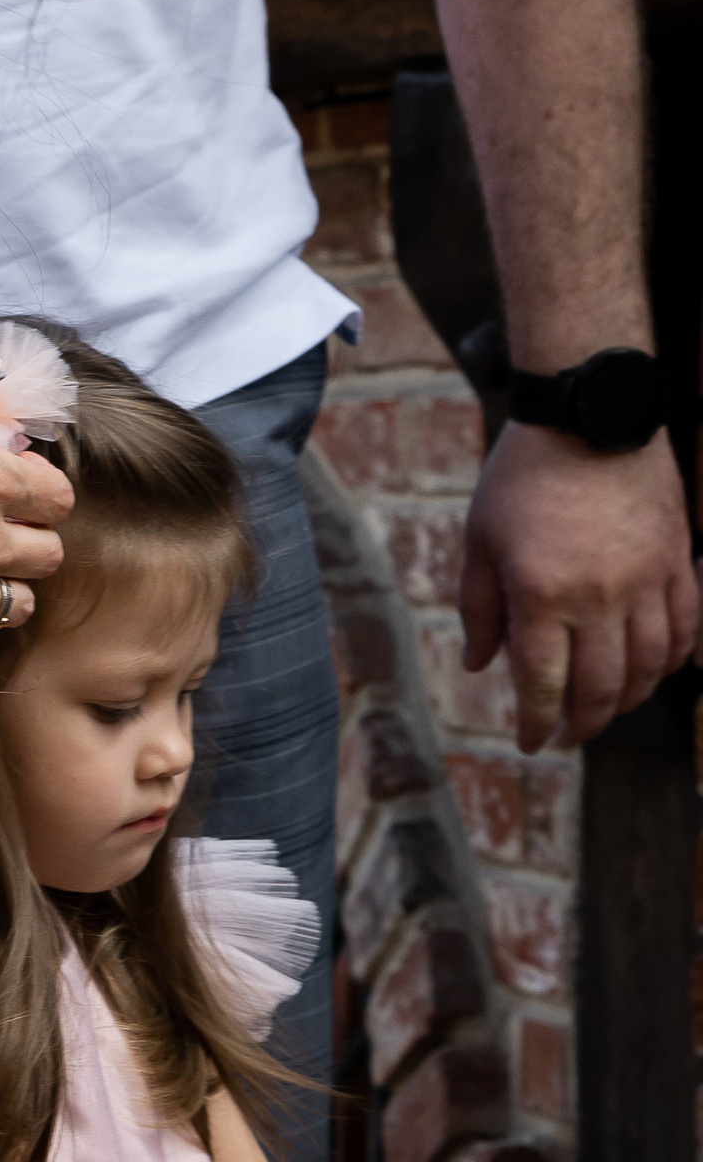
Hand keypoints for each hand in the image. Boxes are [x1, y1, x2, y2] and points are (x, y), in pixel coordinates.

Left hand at [459, 425, 697, 752]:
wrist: (591, 417)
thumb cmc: (522, 479)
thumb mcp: (480, 543)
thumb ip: (480, 610)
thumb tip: (481, 666)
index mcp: (542, 596)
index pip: (542, 684)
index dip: (537, 723)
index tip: (533, 744)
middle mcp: (600, 597)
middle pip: (600, 686)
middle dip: (583, 722)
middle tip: (570, 735)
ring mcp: (648, 580)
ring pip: (649, 666)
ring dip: (628, 699)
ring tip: (607, 710)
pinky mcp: (679, 561)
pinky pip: (686, 628)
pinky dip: (672, 661)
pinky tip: (654, 672)